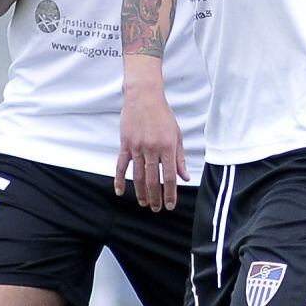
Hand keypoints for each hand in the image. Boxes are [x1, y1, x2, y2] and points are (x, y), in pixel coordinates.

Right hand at [116, 83, 188, 210]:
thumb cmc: (163, 115)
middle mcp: (152, 149)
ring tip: (144, 203)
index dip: (170, 193)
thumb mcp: (176, 135)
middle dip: (155, 197)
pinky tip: (120, 192)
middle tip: (156, 209)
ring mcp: (137, 147)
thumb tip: (185, 178)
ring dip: (140, 192)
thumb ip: (180, 158)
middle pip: (153, 179)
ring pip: (137, 175)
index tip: (170, 205)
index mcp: (168, 147)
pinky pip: (121, 165)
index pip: (169, 176)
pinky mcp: (125, 144)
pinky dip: (119, 180)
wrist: (144, 96)